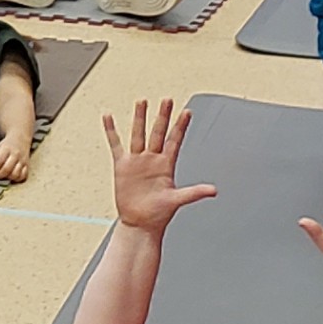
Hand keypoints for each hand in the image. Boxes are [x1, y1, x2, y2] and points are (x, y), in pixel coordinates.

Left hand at [0, 135, 32, 182]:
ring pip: (15, 174)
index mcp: (6, 149)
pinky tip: (11, 177)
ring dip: (7, 178)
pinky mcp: (27, 166)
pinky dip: (16, 179)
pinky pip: (23, 177)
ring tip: (3, 176)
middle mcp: (16, 154)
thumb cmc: (7, 146)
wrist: (21, 139)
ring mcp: (23, 161)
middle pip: (7, 169)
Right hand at [105, 98, 216, 234]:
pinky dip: (111, 131)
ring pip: (139, 134)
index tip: (186, 112)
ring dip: (140, 118)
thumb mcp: (177, 201)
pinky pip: (116, 145)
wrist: (139, 223)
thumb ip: (194, 193)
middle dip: (162, 116)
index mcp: (166, 165)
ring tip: (142, 102)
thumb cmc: (158, 213)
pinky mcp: (122, 166)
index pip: (175, 140)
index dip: (180, 126)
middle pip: (158, 132)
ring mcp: (137, 161)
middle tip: (167, 100)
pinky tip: (109, 117)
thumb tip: (213, 190)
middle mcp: (152, 159)